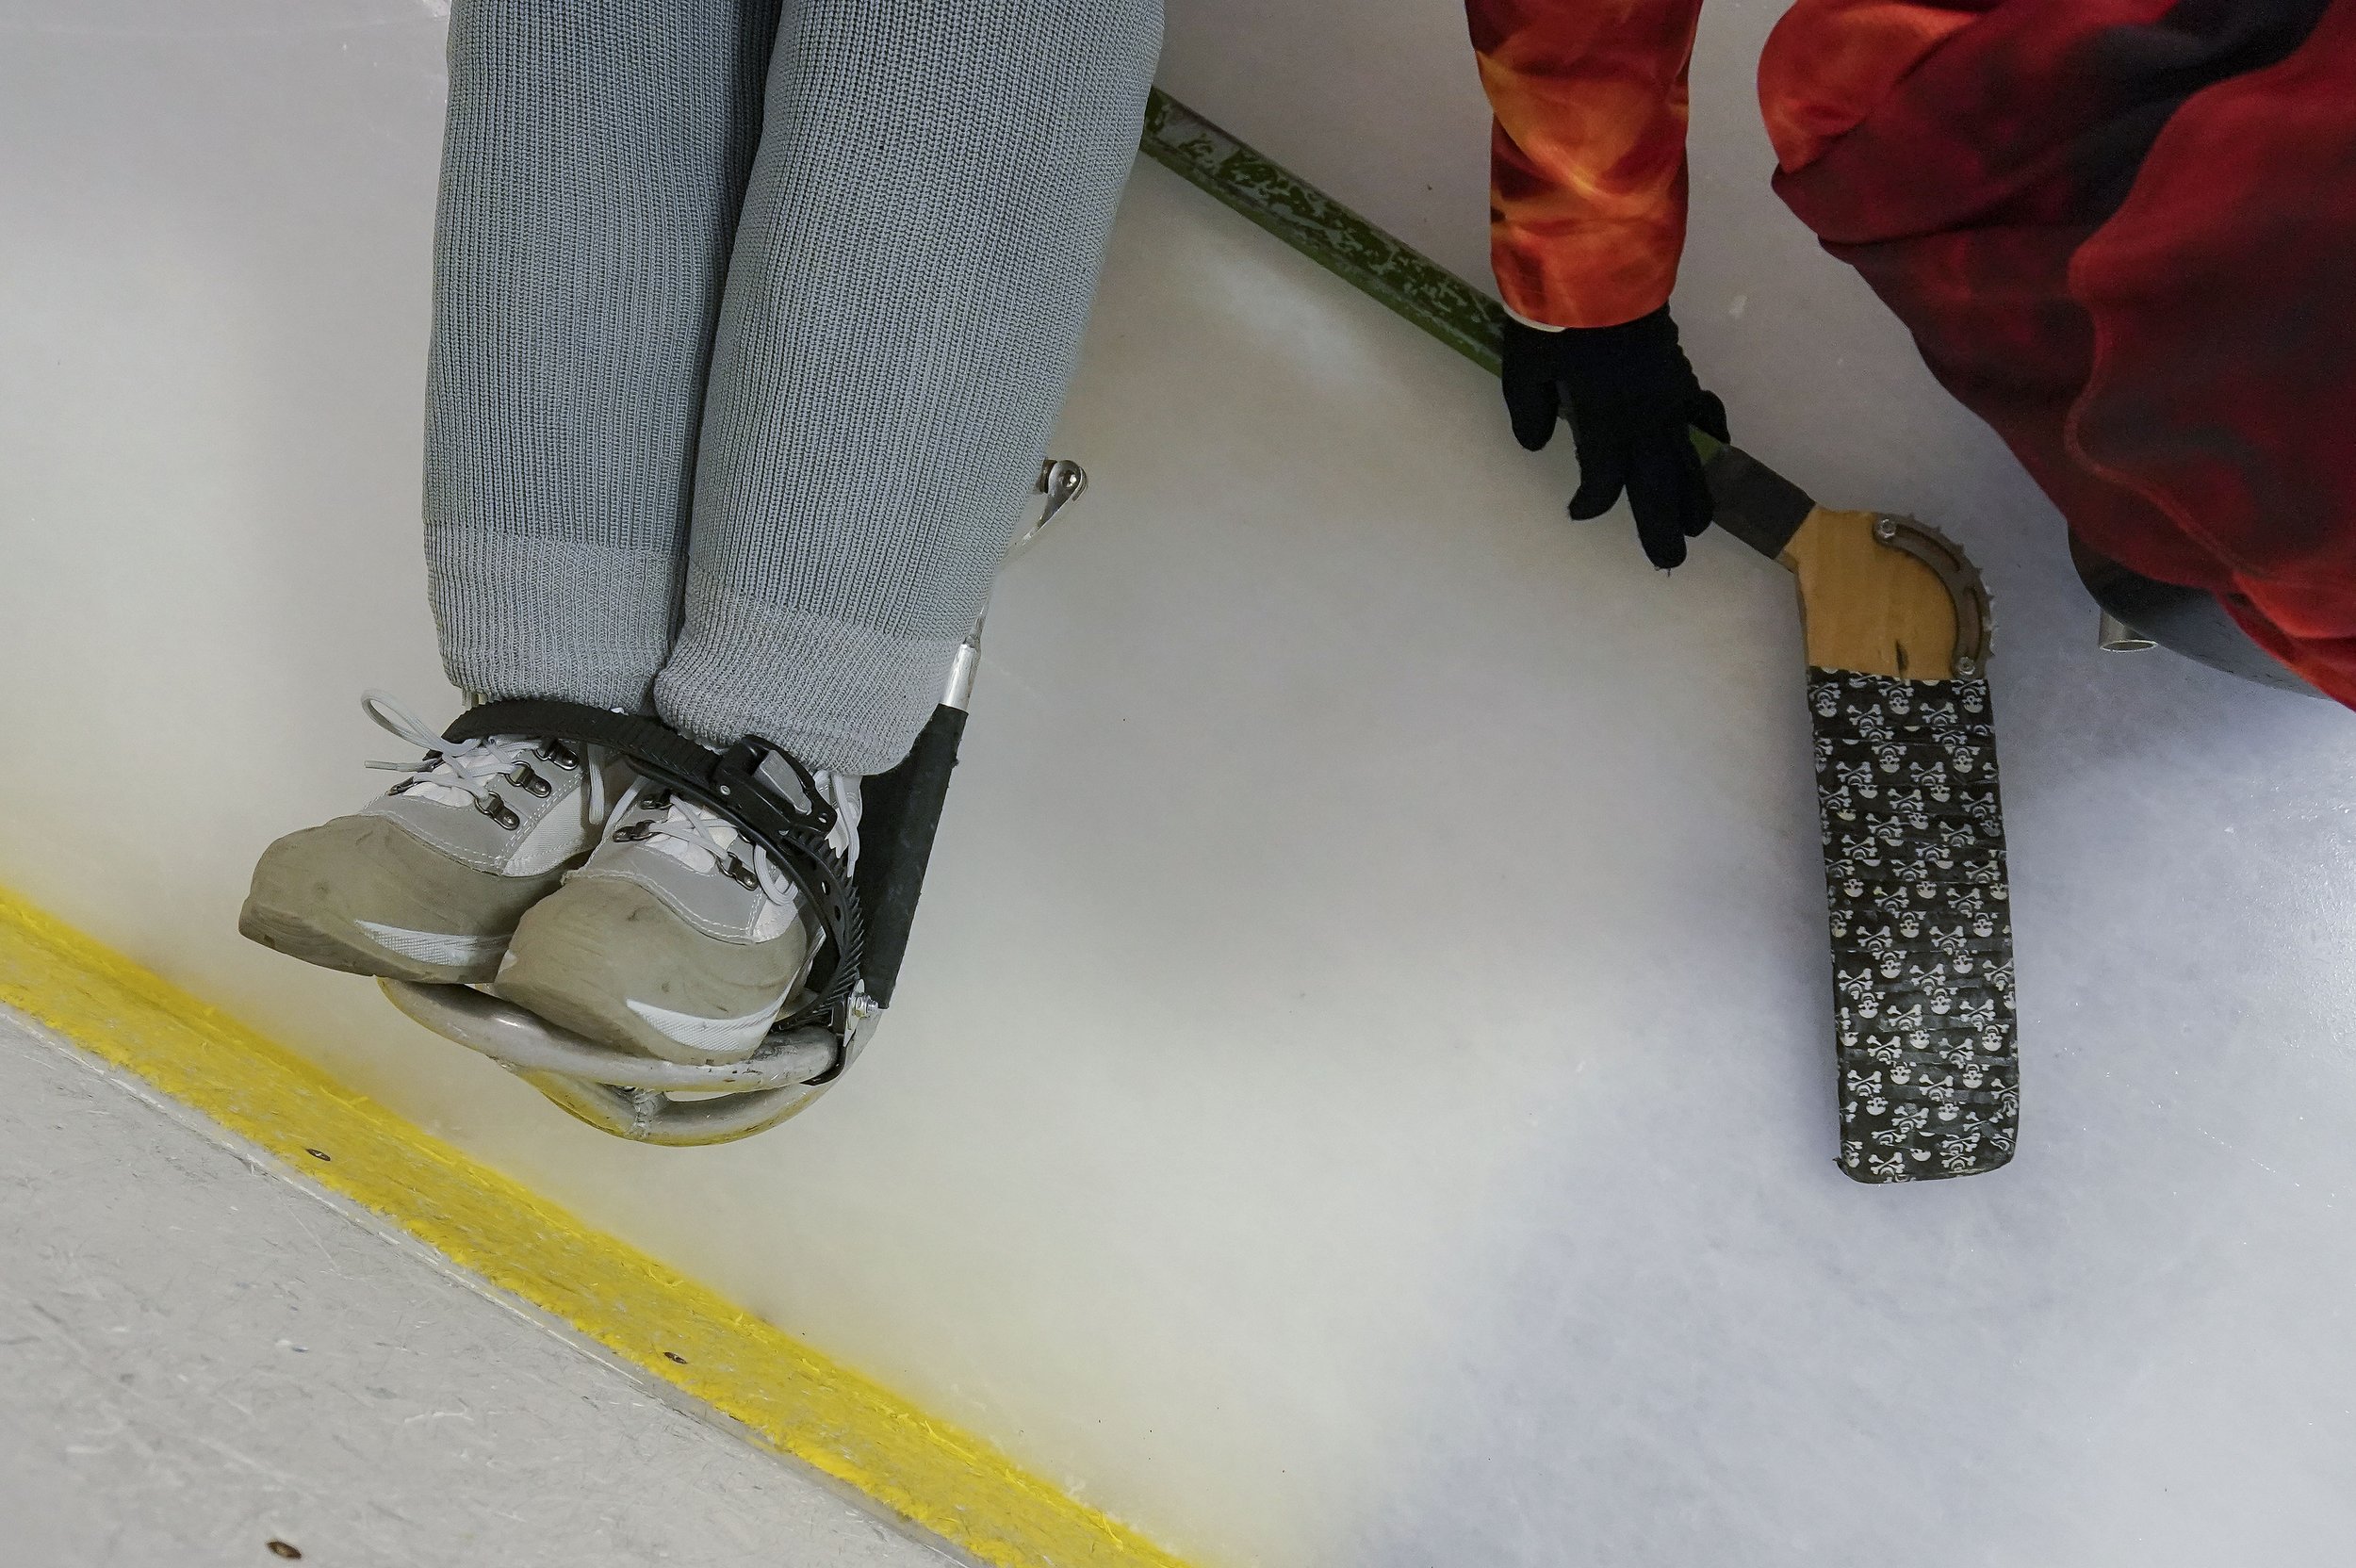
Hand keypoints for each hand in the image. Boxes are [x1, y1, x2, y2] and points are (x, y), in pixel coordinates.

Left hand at [1501, 307, 1729, 569]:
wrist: (1598, 261)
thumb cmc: (1553, 316)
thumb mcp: (1523, 367)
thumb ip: (1529, 411)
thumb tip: (1536, 444)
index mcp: (1604, 422)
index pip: (1603, 480)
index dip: (1592, 502)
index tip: (1577, 511)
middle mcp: (1643, 418)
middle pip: (1657, 483)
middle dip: (1662, 524)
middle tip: (1670, 560)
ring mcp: (1667, 394)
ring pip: (1686, 455)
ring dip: (1695, 492)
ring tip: (1700, 524)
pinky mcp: (1677, 369)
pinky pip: (1701, 408)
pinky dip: (1708, 430)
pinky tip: (1715, 444)